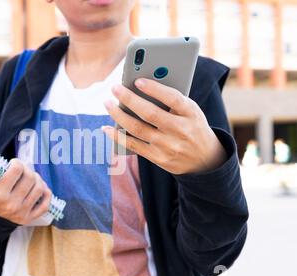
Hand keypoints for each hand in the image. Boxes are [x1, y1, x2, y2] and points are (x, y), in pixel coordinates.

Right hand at [0, 159, 51, 224]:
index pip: (17, 170)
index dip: (17, 163)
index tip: (14, 163)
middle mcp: (12, 204)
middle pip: (30, 178)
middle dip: (28, 169)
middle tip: (23, 169)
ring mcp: (22, 212)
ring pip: (40, 189)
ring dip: (37, 179)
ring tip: (30, 177)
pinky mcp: (29, 218)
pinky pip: (45, 205)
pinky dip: (47, 194)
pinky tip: (41, 188)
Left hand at [103, 78, 226, 174]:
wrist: (205, 160)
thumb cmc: (192, 126)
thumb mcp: (191, 111)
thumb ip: (172, 100)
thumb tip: (140, 87)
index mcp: (191, 113)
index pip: (173, 98)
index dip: (155, 89)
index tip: (137, 80)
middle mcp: (180, 130)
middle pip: (150, 113)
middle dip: (129, 99)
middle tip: (114, 88)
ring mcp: (168, 146)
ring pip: (137, 129)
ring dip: (118, 115)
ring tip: (108, 103)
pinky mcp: (158, 158)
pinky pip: (133, 146)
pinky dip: (117, 136)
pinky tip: (106, 128)